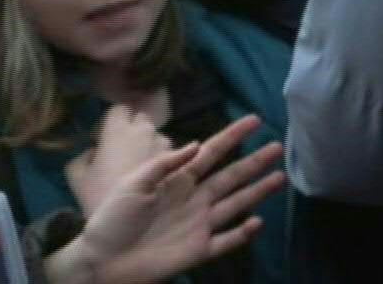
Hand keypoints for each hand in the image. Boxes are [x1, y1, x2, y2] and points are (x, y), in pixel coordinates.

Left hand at [53, 114, 284, 283]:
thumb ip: (164, 164)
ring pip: (236, 204)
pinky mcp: (199, 250)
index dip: (231, 136)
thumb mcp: (132, 184)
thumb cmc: (113, 220)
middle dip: (254, 161)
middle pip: (231, 177)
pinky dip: (242, 234)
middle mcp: (194, 200)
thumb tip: (196, 143)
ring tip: (280, 177)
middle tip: (277, 146)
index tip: (253, 120)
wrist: (102, 262)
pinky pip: (226, 241)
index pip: (210, 153)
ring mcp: (199, 225)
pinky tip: (257, 222)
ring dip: (258, 191)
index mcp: (177, 181)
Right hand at [65, 107, 168, 218]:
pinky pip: (166, 150)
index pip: (118, 109)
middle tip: (119, 150)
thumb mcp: (75, 173)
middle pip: (140, 118)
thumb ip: (85, 152)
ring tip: (134, 166)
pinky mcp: (174, 160)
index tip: (104, 138)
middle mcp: (144, 131)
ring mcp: (163, 144)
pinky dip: (157, 157)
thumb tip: (97, 148)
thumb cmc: (94, 196)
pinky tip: (148, 177)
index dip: (110, 122)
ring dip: (145, 142)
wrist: (121, 223)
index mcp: (118, 131)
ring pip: (155, 133)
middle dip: (130, 128)